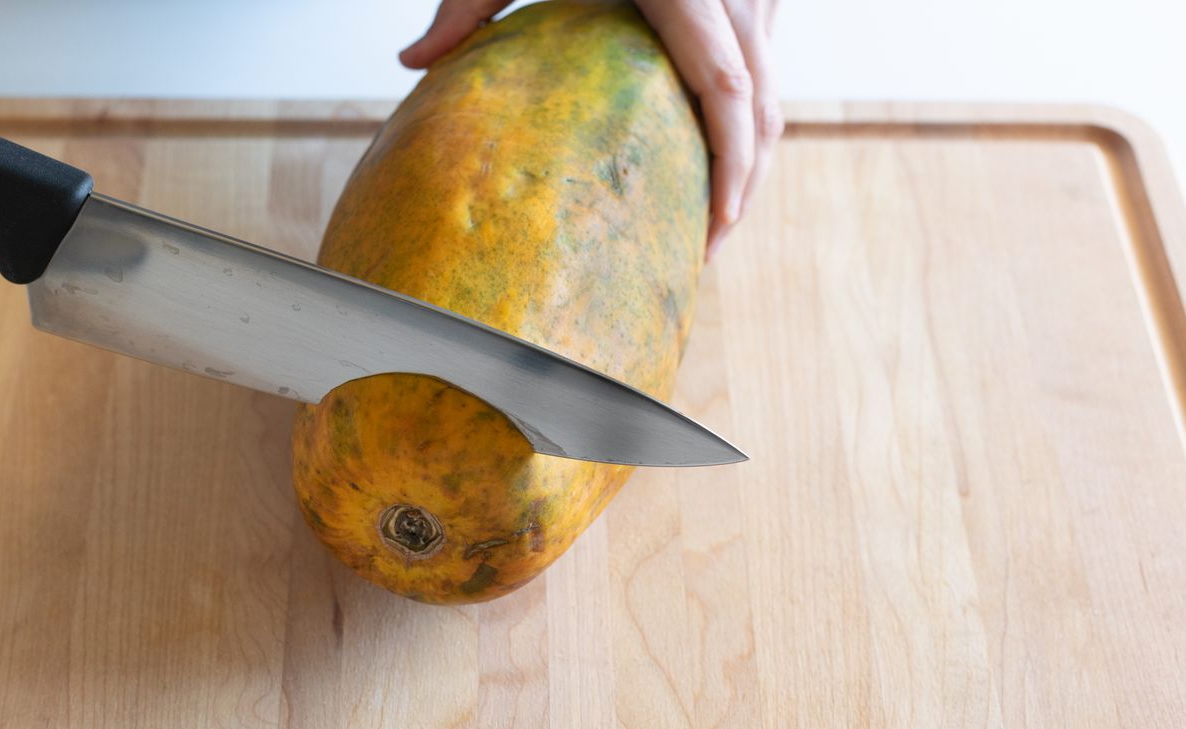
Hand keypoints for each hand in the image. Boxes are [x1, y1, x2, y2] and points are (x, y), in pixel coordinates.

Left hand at [401, 0, 781, 259]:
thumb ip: (467, 3)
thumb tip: (414, 67)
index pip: (726, 88)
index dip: (732, 165)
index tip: (719, 224)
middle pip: (763, 100)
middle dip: (745, 180)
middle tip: (709, 245)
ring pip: (773, 79)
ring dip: (752, 148)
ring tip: (714, 209)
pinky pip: (765, 50)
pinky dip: (750, 104)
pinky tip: (713, 144)